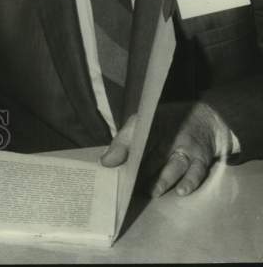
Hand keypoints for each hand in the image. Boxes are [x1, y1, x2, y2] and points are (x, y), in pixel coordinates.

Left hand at [100, 101, 232, 197]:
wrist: (203, 117)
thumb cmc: (165, 125)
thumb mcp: (141, 125)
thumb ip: (122, 143)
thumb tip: (105, 163)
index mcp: (151, 126)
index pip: (135, 135)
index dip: (124, 150)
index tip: (110, 164)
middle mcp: (170, 136)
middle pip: (155, 155)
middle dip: (142, 171)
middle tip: (130, 186)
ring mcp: (187, 147)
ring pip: (175, 164)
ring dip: (164, 179)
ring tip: (152, 191)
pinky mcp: (201, 159)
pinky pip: (197, 171)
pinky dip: (190, 181)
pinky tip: (181, 191)